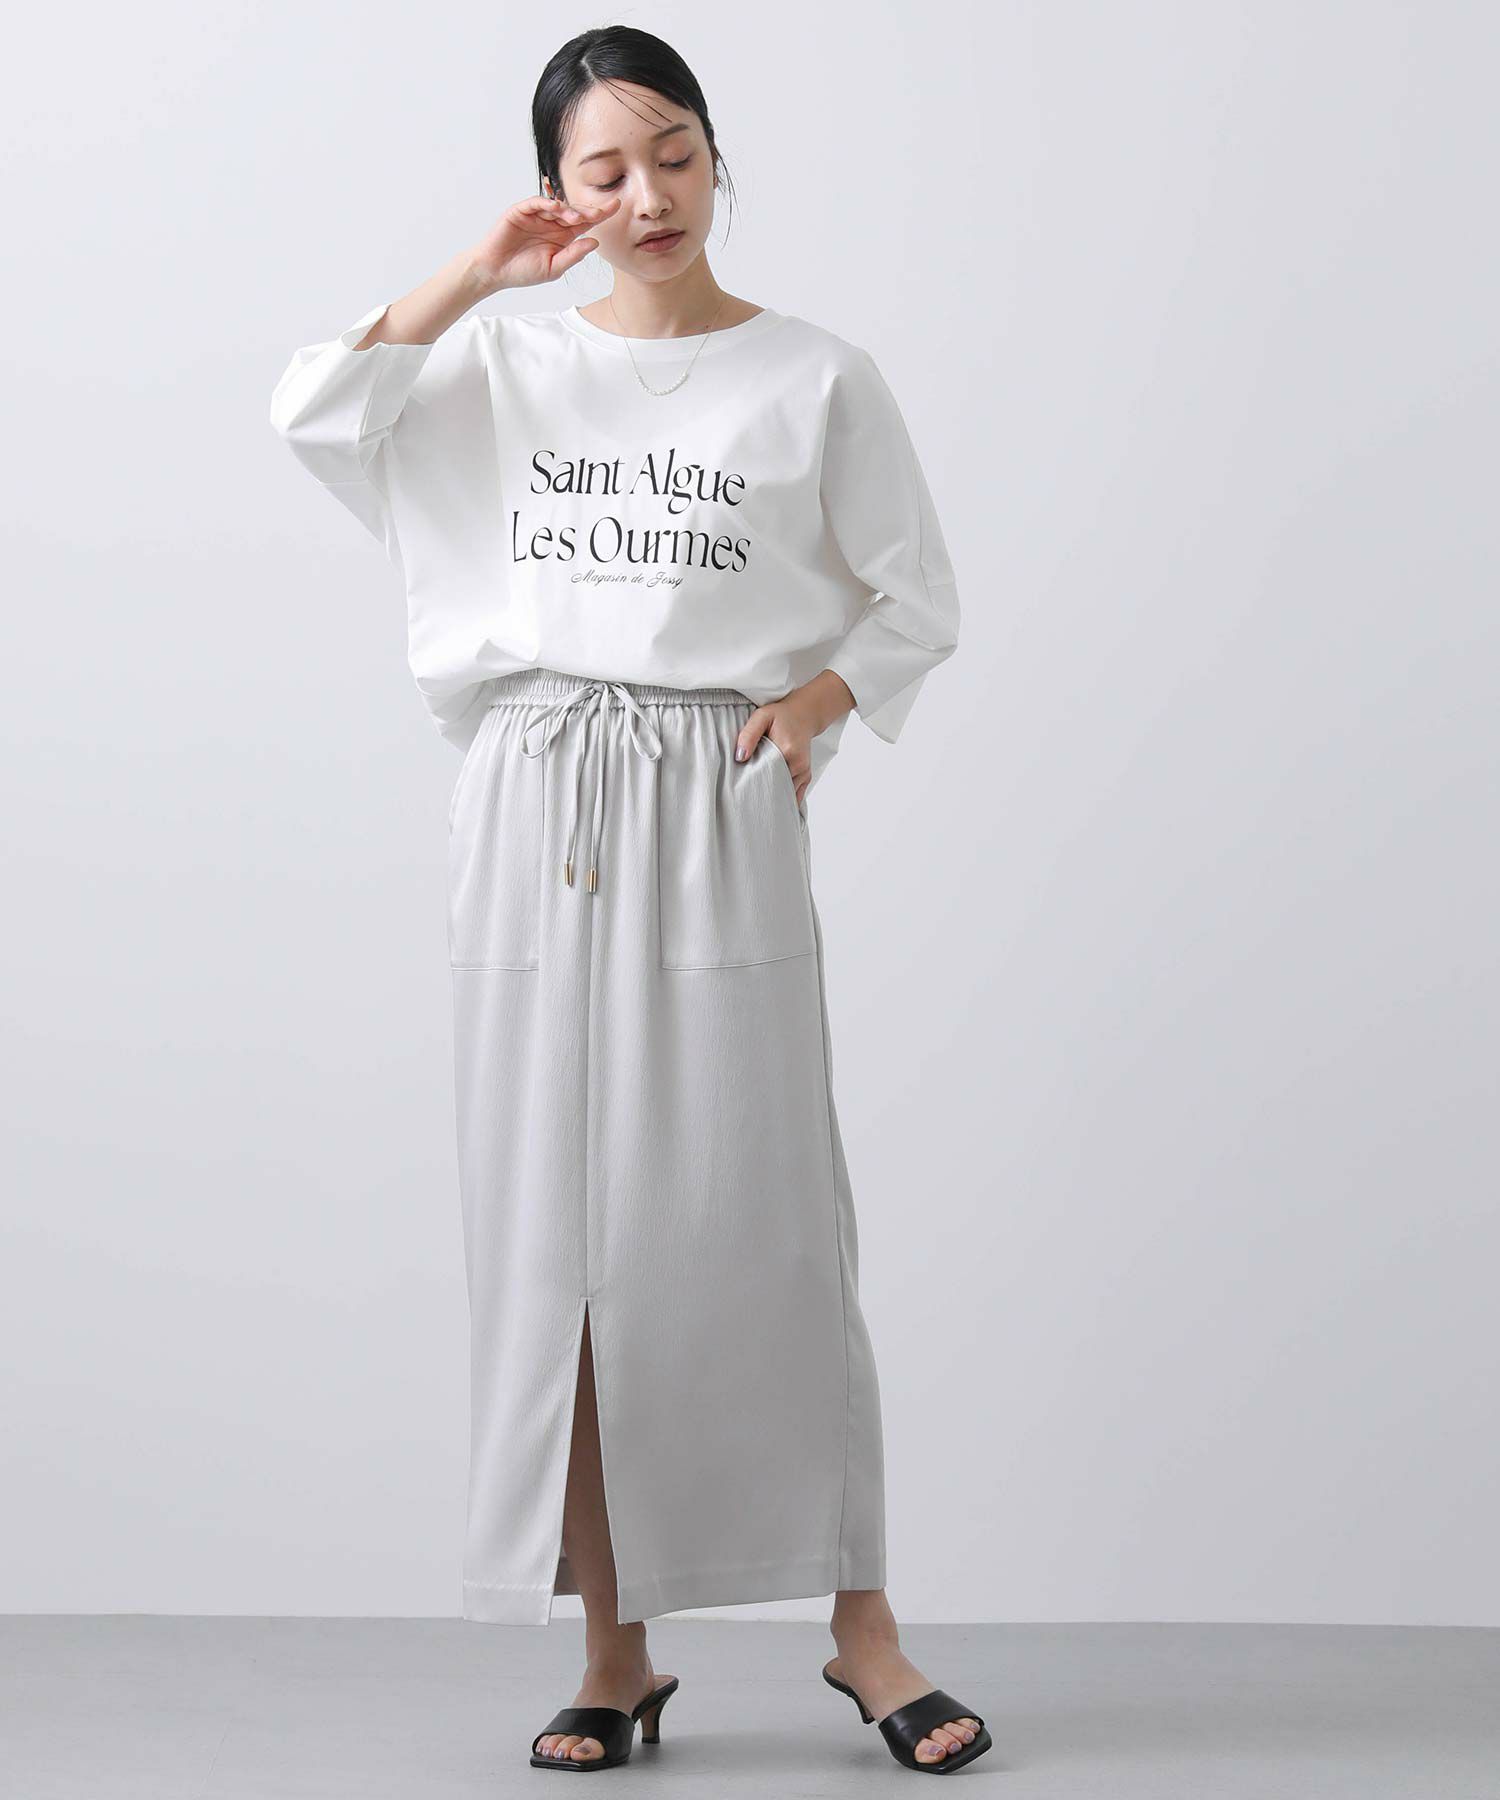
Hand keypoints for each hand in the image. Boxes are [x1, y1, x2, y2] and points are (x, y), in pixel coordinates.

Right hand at [465, 194, 621, 295]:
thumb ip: (574, 255)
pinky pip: (536, 203)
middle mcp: (553, 223)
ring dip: (569, 210)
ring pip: (558, 206)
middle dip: (589, 210)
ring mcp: (537, 216)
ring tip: (576, 218)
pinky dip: (546, 203)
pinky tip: (556, 208)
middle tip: (602, 210)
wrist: (495, 271)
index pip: (586, 223)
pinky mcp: (521, 211)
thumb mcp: (554, 268)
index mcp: (563, 237)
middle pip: (575, 212)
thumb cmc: (523, 271)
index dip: (601, 214)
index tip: (617, 206)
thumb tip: (595, 242)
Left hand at [733, 672, 855, 807]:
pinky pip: (794, 795)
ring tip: (758, 796)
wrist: (804, 715)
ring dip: (772, 796)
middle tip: (747, 796)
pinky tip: (772, 799)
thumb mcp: (761, 717)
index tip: (742, 788)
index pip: (767, 776)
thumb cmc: (781, 715)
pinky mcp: (805, 776)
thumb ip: (749, 735)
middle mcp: (799, 764)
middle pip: (777, 788)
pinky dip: (783, 798)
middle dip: (762, 793)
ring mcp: (804, 772)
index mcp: (787, 750)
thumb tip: (740, 756)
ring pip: (785, 793)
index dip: (754, 783)